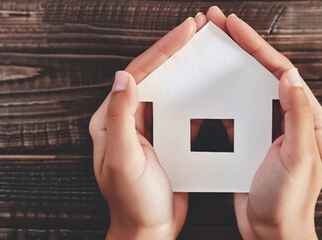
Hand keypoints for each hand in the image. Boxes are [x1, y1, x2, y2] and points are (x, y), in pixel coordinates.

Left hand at [88, 13, 209, 238]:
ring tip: (207, 48)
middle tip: (200, 28)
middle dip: (176, 50)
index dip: (163, 49)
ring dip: (187, 68)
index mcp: (111, 119)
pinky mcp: (164, 140)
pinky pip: (180, 109)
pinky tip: (211, 86)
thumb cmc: (132, 202)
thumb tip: (124, 76)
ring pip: (169, 88)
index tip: (186, 31)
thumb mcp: (124, 158)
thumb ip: (122, 117)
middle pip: (154, 74)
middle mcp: (127, 119)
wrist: (148, 233)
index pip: (138, 73)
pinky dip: (196, 94)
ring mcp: (146, 129)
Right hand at [205, 6, 321, 238]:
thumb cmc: (290, 201)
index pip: (282, 71)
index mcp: (310, 119)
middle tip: (215, 23)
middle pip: (264, 73)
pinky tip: (206, 85)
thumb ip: (297, 114)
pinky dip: (222, 94)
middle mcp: (293, 120)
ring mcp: (272, 131)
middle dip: (240, 46)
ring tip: (208, 45)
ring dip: (229, 66)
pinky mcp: (254, 143)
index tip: (233, 26)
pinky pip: (237, 111)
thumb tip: (290, 75)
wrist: (273, 234)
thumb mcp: (298, 156)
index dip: (256, 46)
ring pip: (248, 88)